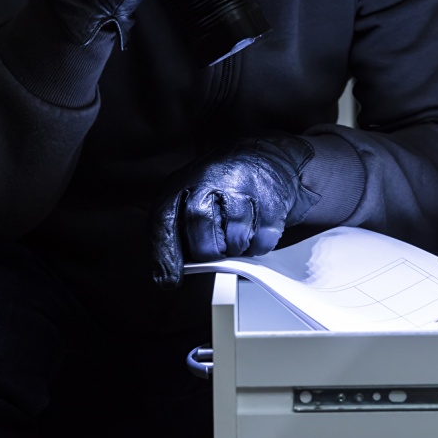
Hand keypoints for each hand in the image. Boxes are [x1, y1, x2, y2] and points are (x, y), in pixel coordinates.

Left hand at [151, 135, 319, 288]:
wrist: (266, 156)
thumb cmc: (221, 184)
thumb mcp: (189, 195)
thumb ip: (175, 229)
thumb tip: (167, 275)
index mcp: (183, 181)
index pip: (165, 222)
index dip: (166, 256)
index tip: (170, 280)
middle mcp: (211, 180)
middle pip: (203, 240)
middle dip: (208, 253)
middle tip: (215, 247)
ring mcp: (244, 190)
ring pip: (234, 243)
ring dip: (235, 248)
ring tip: (235, 232)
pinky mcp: (272, 202)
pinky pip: (261, 243)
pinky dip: (256, 246)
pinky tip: (253, 229)